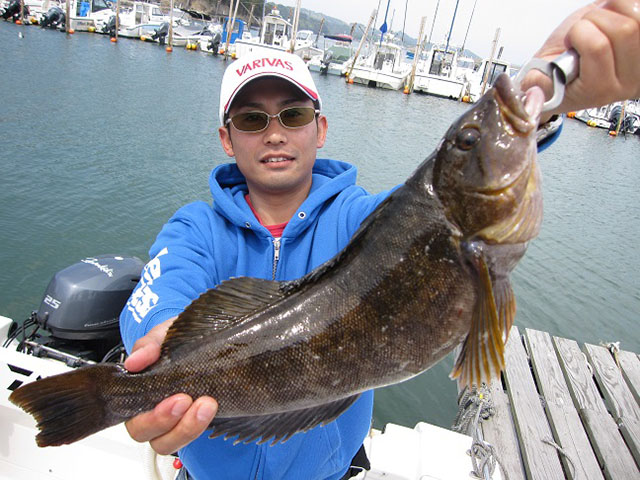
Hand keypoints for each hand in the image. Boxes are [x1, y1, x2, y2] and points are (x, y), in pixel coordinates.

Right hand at [123, 317, 217, 454]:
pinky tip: (214, 407)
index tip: (174, 399)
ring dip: (188, 428)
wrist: (206, 336)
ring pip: (168, 442)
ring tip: (208, 405)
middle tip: (186, 400)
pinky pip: (191, 435)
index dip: (150, 416)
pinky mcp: (192, 420)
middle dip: (166, 421)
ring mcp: (172, 418)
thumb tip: (134, 362)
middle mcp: (150, 409)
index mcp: (137, 390)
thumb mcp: (164, 333)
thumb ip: (149, 344)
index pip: (129, 414)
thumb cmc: (178, 338)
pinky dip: (202, 425)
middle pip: (145, 434)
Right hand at [521, 0, 639, 118]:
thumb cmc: (565, 62)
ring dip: (612, 10)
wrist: (590, 55)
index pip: (597, 47)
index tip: (570, 42)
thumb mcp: (543, 74)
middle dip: (595, 20)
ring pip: (636, 16)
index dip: (579, 34)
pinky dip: (624, 5)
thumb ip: (536, 80)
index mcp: (597, 90)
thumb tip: (531, 86)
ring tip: (601, 23)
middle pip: (622, 30)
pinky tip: (616, 16)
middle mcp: (627, 80)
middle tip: (585, 30)